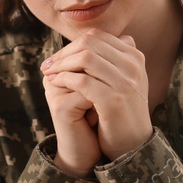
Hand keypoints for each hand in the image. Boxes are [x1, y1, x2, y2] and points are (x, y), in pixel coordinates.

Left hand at [39, 29, 153, 163]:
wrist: (133, 146)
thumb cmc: (121, 113)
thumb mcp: (122, 82)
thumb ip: (110, 60)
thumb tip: (86, 40)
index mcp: (134, 57)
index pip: (97, 37)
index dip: (72, 45)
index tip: (57, 57)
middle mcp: (133, 66)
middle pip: (90, 43)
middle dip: (64, 52)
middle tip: (47, 65)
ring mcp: (125, 82)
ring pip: (85, 58)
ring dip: (61, 64)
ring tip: (48, 74)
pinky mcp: (113, 99)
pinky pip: (82, 80)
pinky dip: (64, 79)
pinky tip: (54, 84)